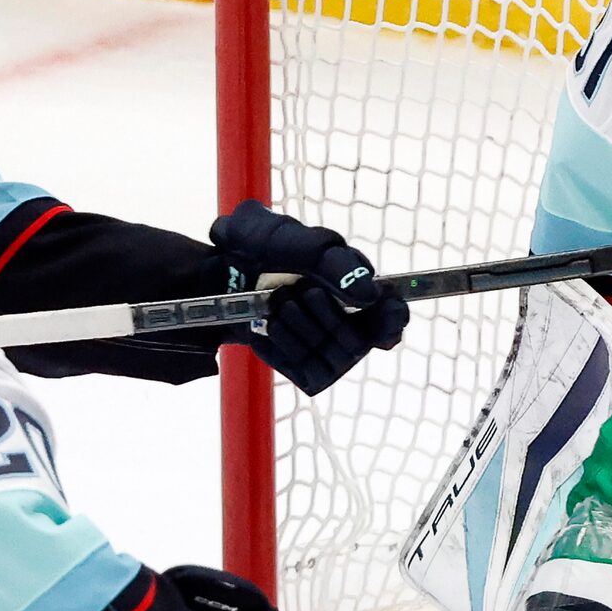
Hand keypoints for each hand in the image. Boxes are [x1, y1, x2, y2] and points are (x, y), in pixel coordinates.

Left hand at [206, 200, 410, 394]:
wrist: (218, 271)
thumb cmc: (258, 247)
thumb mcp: (290, 239)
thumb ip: (335, 262)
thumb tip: (371, 293)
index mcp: (357, 286)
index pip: (393, 314)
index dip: (391, 318)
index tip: (373, 309)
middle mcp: (349, 321)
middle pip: (359, 340)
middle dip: (325, 315)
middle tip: (298, 292)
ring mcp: (328, 347)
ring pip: (335, 357)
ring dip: (300, 329)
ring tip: (276, 306)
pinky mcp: (305, 368)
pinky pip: (310, 372)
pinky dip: (284, 348)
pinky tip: (267, 328)